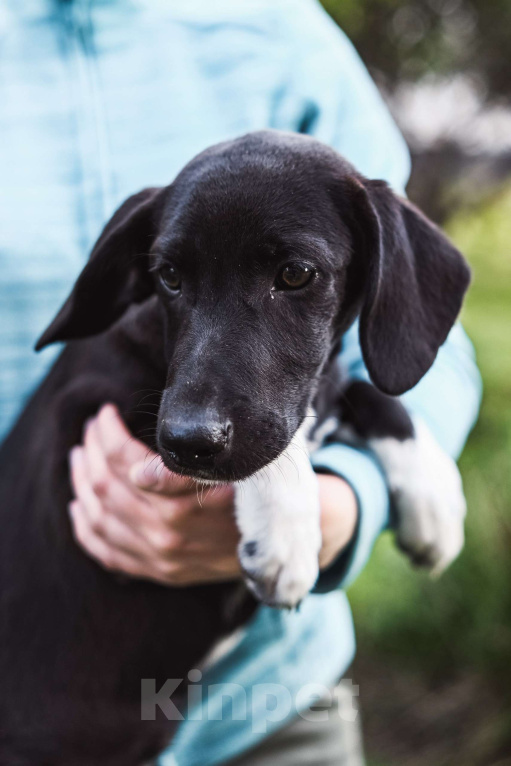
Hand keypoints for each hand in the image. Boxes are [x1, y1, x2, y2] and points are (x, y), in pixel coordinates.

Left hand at [69, 405, 357, 585]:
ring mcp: (160, 559)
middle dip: (92, 450)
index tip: (106, 412)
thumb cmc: (258, 489)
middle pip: (105, 486)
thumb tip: (143, 464)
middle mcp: (167, 535)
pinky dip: (85, 528)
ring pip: (98, 517)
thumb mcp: (236, 465)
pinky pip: (106, 553)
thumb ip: (191, 464)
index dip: (108, 433)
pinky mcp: (160, 572)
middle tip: (92, 427)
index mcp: (184, 505)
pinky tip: (78, 505)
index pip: (124, 462)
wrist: (284, 540)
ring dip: (82, 482)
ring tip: (80, 455)